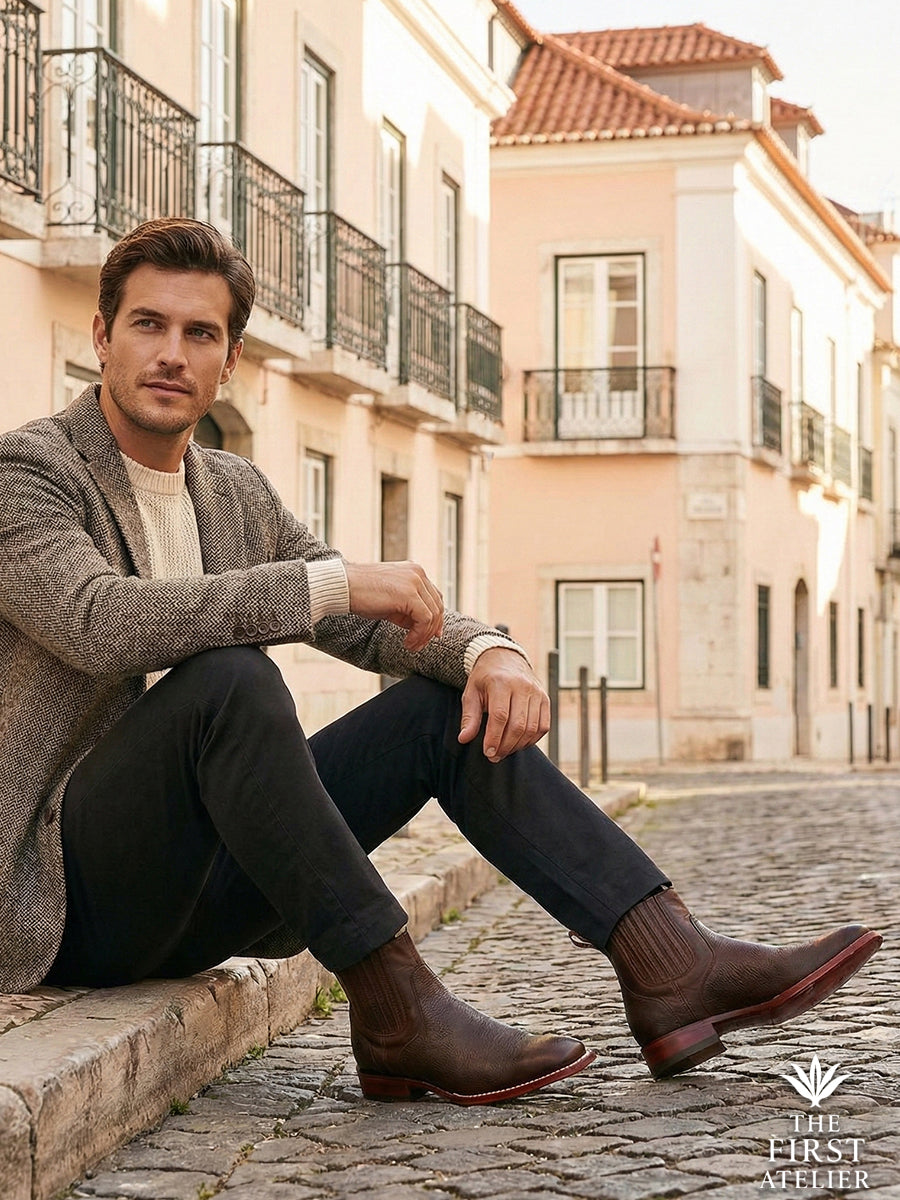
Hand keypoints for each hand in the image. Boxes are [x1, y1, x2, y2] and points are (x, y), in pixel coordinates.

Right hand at [345, 561, 443, 650]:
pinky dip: (419, 635)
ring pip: (433, 615)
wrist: (342, 586)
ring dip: (424, 635)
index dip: (436, 618)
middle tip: (420, 645)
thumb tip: (423, 627)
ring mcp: (415, 581)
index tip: (431, 635)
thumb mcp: (391, 599)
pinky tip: (408, 642)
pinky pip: (425, 619)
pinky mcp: (409, 594)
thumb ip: (408, 608)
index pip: (434, 596)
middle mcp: (418, 573)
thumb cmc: (361, 593)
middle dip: (431, 630)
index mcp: (414, 571)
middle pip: (437, 606)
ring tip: (411, 646)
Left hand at [458, 647, 549, 762]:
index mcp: (501, 682)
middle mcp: (522, 686)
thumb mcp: (471, 693)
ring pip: (532, 728)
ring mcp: (537, 692)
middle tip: (494, 756)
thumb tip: (464, 739)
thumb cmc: (485, 679)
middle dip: (506, 746)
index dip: (494, 738)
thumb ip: (469, 717)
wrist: (505, 659)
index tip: (488, 752)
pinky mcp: (545, 699)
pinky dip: (532, 739)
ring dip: (518, 745)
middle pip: (518, 724)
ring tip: (504, 751)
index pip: (500, 716)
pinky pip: (543, 726)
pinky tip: (518, 743)